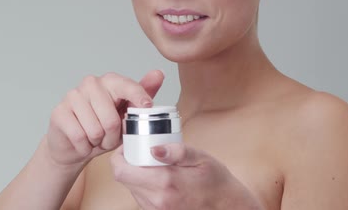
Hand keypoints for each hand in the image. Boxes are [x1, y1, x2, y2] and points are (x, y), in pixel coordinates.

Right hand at [45, 70, 164, 168]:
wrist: (74, 146)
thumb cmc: (104, 128)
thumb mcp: (128, 114)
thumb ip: (143, 94)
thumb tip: (158, 74)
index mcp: (110, 81)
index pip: (127, 86)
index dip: (139, 98)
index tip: (147, 107)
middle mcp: (90, 83)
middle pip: (111, 119)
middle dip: (113, 136)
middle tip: (109, 137)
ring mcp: (72, 96)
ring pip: (95, 130)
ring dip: (98, 142)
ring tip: (96, 139)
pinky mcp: (59, 112)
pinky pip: (79, 136)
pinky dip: (84, 147)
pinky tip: (83, 143)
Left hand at [110, 143, 263, 209]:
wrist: (228, 208)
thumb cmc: (217, 182)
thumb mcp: (201, 158)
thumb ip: (177, 152)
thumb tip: (153, 148)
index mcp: (165, 183)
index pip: (121, 171)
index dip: (119, 156)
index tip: (128, 145)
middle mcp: (157, 201)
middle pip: (124, 179)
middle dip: (128, 162)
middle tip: (140, 150)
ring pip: (131, 188)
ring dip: (136, 174)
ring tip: (152, 163)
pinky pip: (142, 198)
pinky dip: (145, 185)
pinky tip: (159, 178)